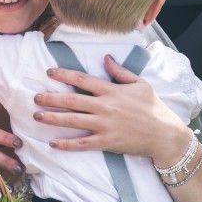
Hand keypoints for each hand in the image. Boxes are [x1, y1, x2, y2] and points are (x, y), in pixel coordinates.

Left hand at [32, 55, 189, 163]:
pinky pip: (82, 143)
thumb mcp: (140, 84)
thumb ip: (120, 72)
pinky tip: (53, 143)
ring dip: (52, 118)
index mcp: (111, 90)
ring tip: (37, 116)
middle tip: (35, 98)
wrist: (165, 135)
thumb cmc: (153, 107)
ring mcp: (104, 125)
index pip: (82, 79)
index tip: (49, 72)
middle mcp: (105, 106)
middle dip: (50, 98)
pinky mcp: (106, 142)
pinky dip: (66, 144)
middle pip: (71, 100)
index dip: (64, 74)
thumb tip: (106, 57)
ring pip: (72, 121)